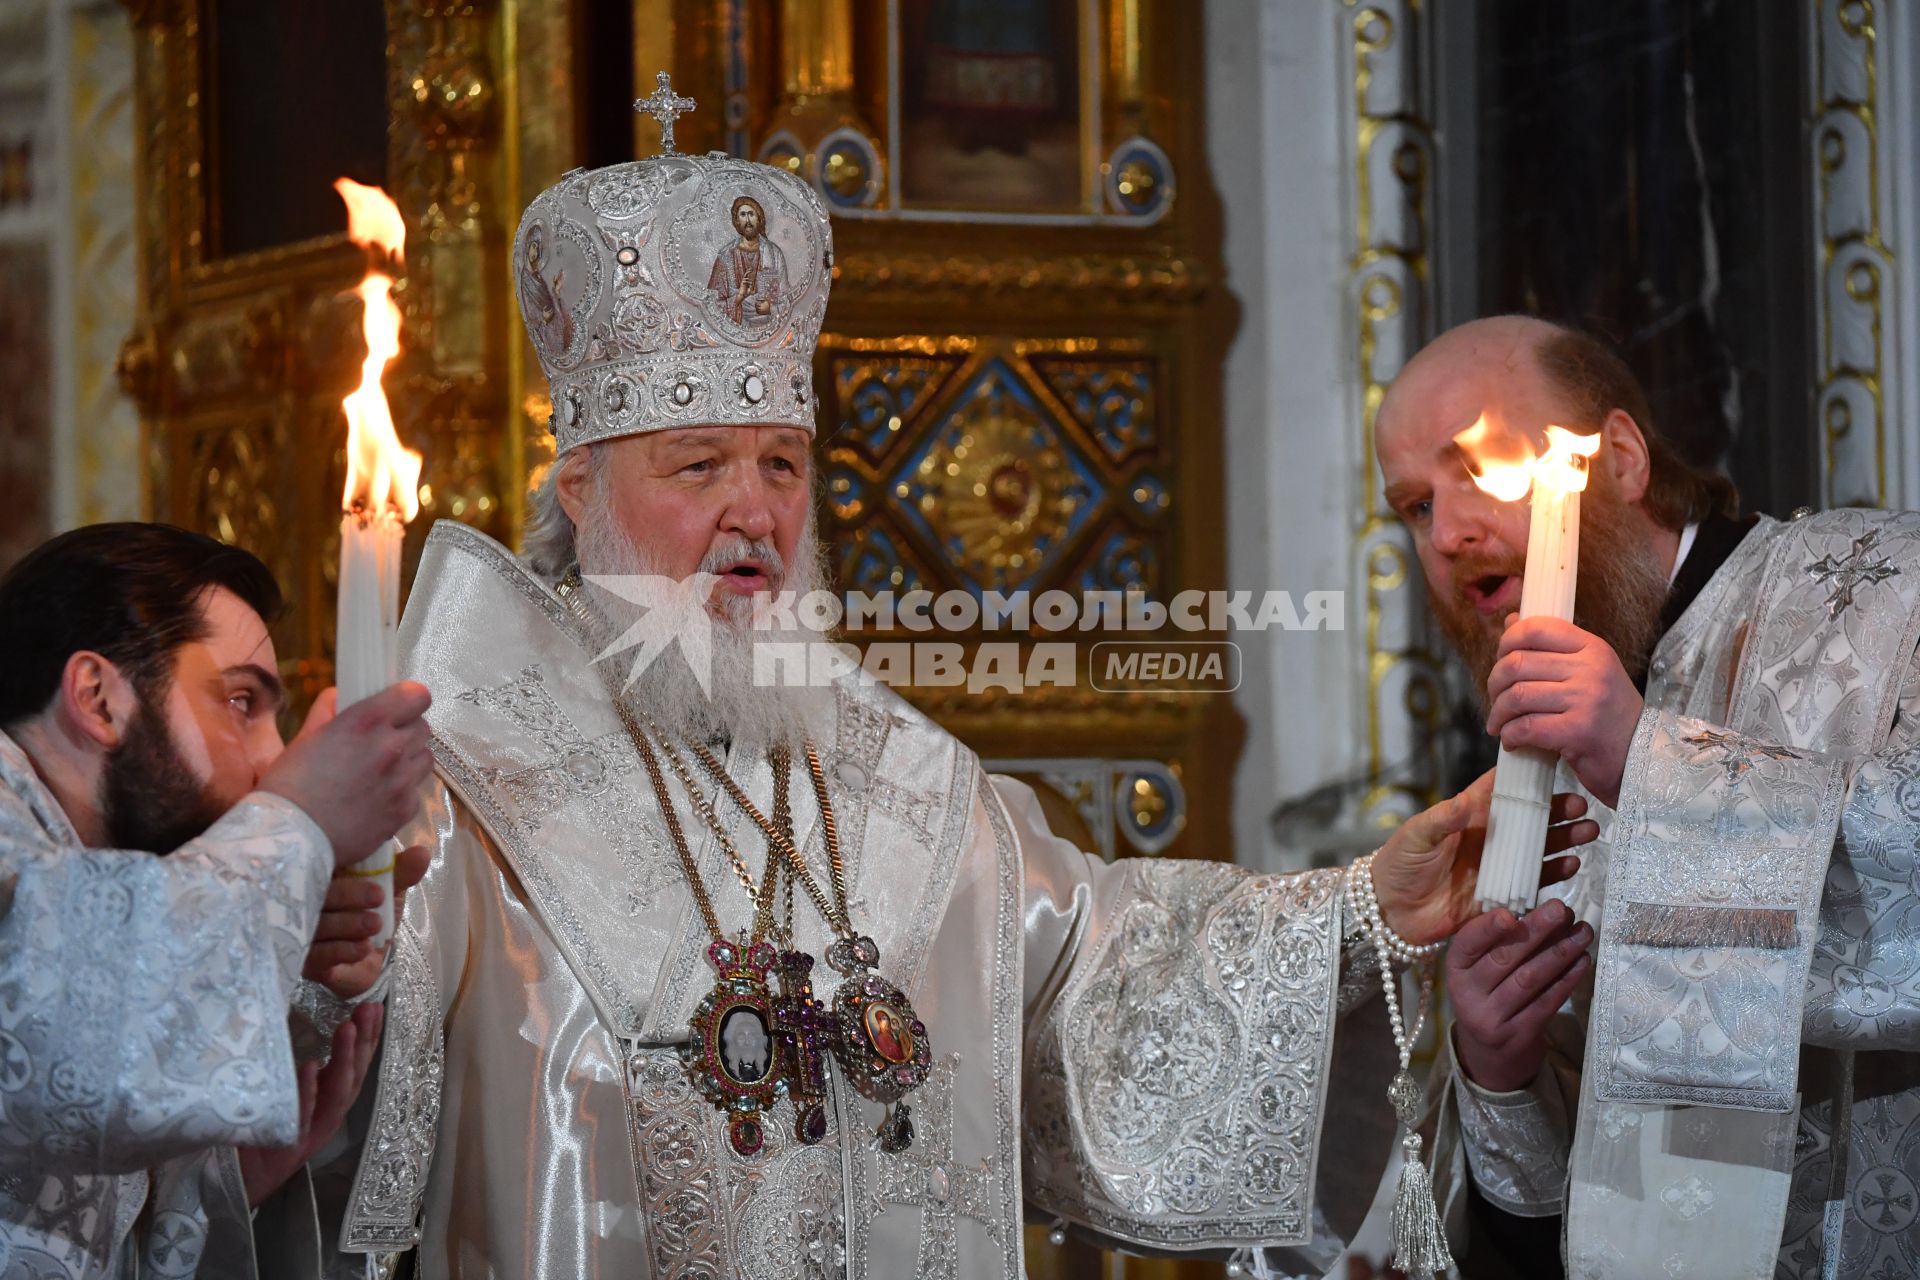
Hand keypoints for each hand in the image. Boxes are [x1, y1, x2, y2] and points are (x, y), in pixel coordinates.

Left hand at [238, 1003, 383, 1205]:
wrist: (234, 1185)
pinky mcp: (287, 1148)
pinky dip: (307, 1093)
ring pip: (335, 1094)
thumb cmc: (257, 1135)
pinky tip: (311, 1067)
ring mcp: (309, 1133)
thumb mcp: (282, 1097)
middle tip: (369, 1009)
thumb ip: (292, 1071)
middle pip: (352, 1076)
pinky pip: (300, 1118)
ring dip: (344, 1059)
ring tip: (347, 1028)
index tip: (375, 1007)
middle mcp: (326, 1117)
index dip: (368, 1038)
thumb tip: (291, 1026)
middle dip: (363, 1042)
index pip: (355, 1066)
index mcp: (327, 1103)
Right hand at [261, 683, 432, 867]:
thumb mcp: (304, 738)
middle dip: (405, 731)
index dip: (408, 700)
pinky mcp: (406, 809)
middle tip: (381, 743)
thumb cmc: (289, 784)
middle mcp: (391, 746)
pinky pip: (416, 791)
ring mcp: (403, 780)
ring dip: (409, 759)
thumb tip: (339, 695)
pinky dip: (403, 792)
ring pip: (424, 758)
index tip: (397, 708)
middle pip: (423, 727)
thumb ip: (328, 712)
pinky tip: (378, 799)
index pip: (416, 695)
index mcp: (366, 721)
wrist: (291, 837)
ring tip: (382, 771)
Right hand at [304, 845, 430, 998]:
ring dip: (348, 923)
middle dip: (348, 894)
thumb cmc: (373, 915)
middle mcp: (302, 901)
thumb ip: (401, 873)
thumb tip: (421, 853)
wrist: (366, 962)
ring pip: (316, 925)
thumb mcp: (391, 891)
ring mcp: (299, 932)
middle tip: (378, 896)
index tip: (369, 863)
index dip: (343, 859)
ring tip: (375, 923)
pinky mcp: (304, 961)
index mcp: (320, 875)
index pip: (320, 861)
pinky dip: (342, 950)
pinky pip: (317, 955)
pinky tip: (363, 948)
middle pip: (314, 893)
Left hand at [1371, 770, 1596, 944]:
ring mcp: (1499, 864)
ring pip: (1540, 847)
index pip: (1503, 788)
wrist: (1392, 912)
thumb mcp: (1415, 836)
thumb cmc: (1399, 865)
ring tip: (1587, 831)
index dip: (1527, 776)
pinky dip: (1555, 872)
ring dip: (1565, 839)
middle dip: (1558, 810)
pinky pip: (1535, 881)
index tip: (1555, 764)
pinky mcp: (1503, 893)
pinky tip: (1572, 863)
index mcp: (1470, 815)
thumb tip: (1463, 802)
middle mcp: (1491, 836)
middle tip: (1581, 806)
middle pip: (1531, 818)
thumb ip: (1440, 820)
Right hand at [1447, 898, 1592, 1091]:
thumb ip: (1500, 941)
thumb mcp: (1480, 971)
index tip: (1511, 913)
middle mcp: (1467, 993)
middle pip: (1503, 958)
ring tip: (1583, 932)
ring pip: (1529, 979)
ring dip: (1560, 952)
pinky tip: (1583, 961)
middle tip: (1562, 909)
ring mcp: (1491, 1017)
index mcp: (1455, 969)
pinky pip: (1546, 1002)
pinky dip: (1567, 979)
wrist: (1491, 1056)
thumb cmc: (1490, 997)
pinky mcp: (1518, 1035)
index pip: (1467, 944)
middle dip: (1536, 931)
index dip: (1487, 929)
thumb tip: (1545, 910)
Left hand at [1486, 616, 1643, 805]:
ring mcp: (1586, 700)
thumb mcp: (1589, 671)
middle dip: (1495, 684)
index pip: (1536, 628)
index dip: (1507, 642)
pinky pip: (1526, 727)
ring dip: (1499, 713)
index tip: (1500, 660)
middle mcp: (1591, 669)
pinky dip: (1510, 735)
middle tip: (1496, 699)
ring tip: (1500, 724)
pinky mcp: (1578, 731)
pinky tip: (1512, 741)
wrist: (1640, 756)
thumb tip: (1511, 620)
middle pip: (1518, 664)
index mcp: (1592, 648)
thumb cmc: (1608, 714)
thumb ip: (1552, 647)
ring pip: (1517, 696)